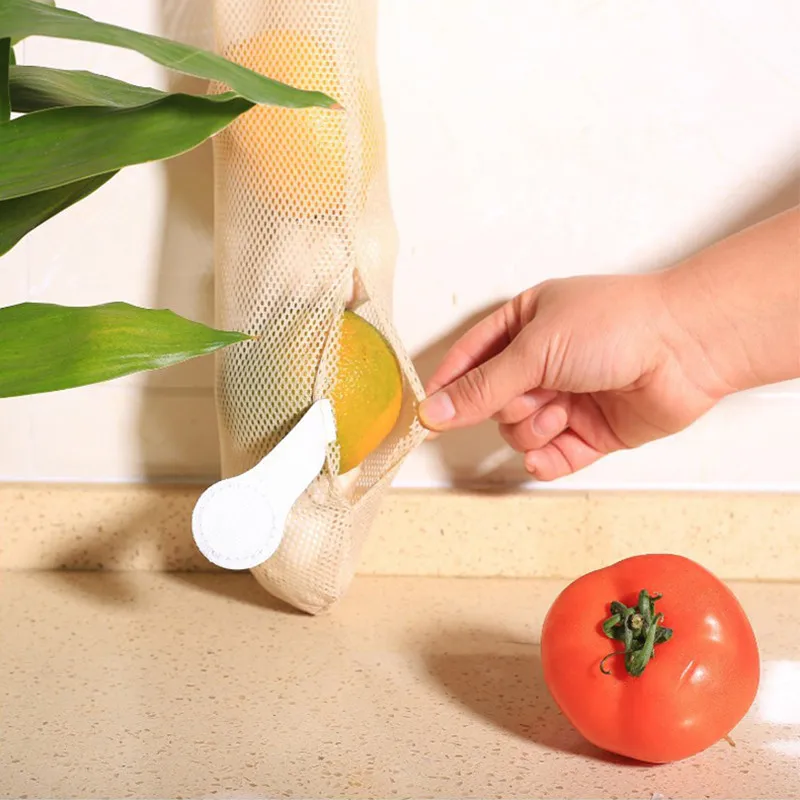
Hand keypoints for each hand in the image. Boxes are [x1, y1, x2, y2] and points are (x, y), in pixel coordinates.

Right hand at [419, 272, 730, 479]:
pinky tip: (551, 452)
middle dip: (509, 407)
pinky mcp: (590, 431)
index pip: (469, 360)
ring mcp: (566, 398)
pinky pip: (551, 457)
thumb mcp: (535, 348)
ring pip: (520, 432)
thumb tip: (436, 410)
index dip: (449, 387)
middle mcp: (543, 363)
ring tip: (562, 411)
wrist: (687, 348)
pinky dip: (547, 460)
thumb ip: (483, 386)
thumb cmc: (617, 325)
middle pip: (494, 404)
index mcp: (524, 325)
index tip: (430, 415)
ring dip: (533, 430)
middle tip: (532, 396)